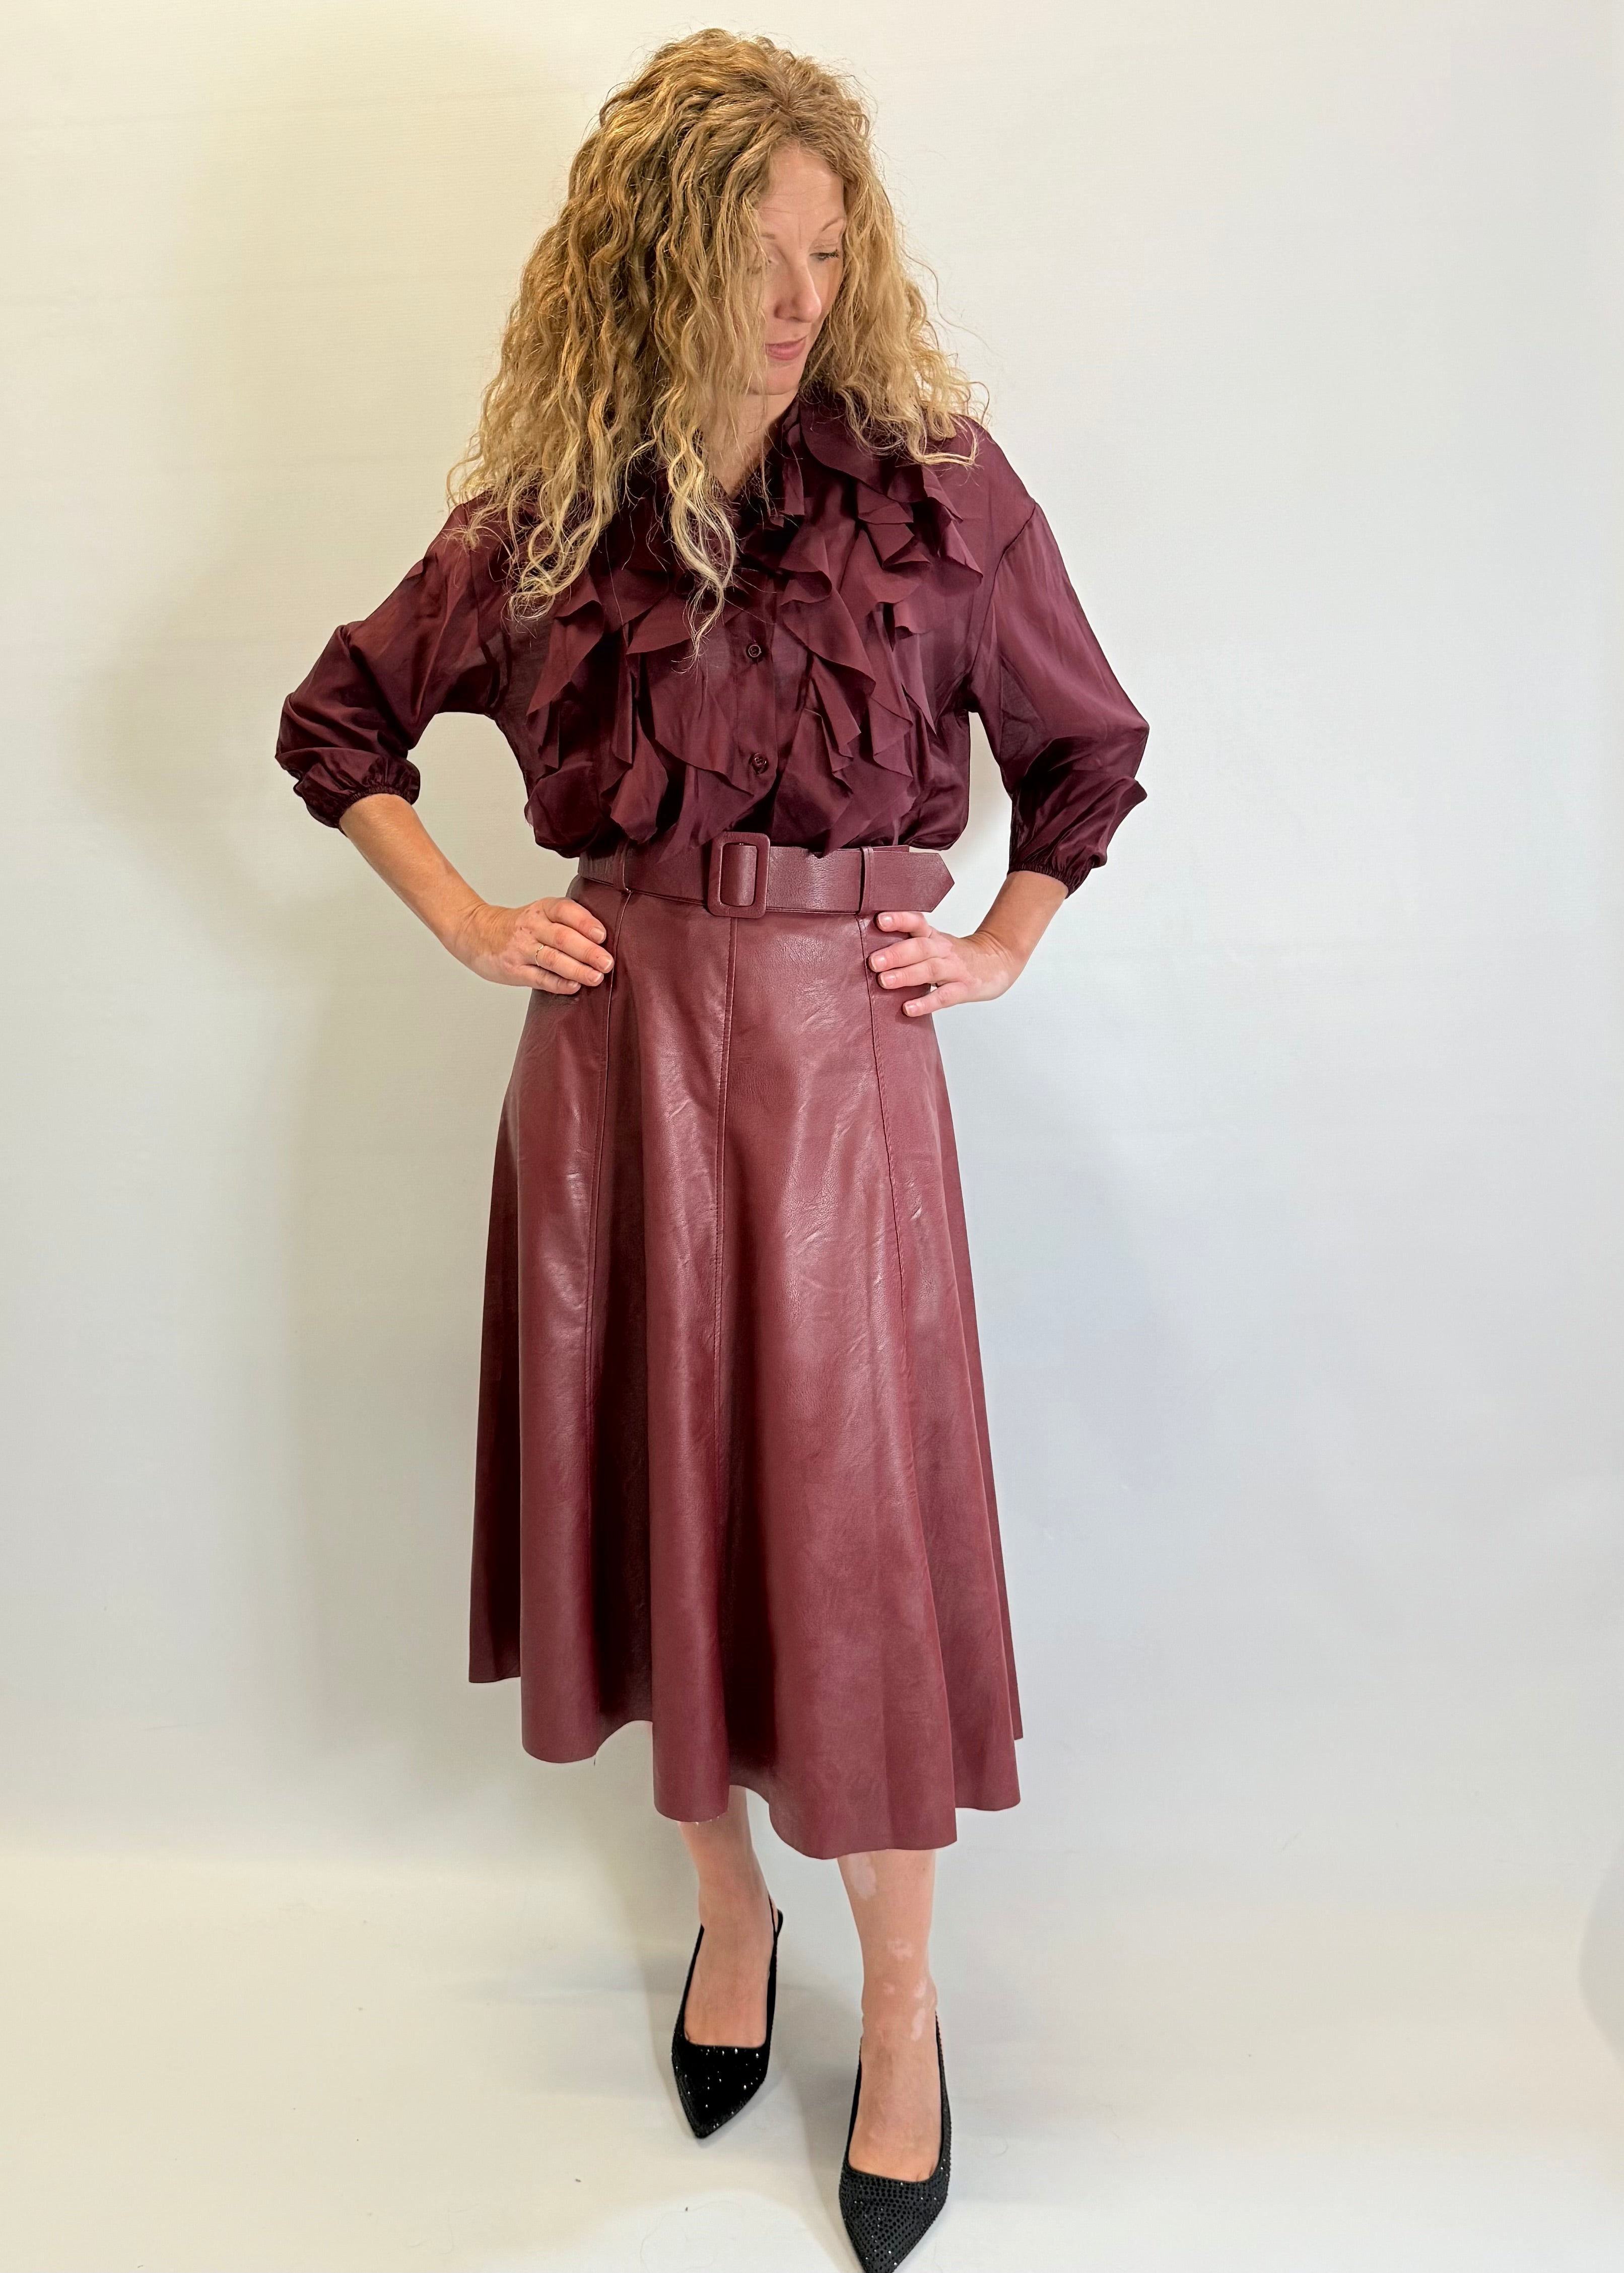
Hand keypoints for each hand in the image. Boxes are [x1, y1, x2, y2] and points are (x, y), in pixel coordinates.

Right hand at [451, 896, 614, 991]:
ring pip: (552, 959)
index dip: (585, 922)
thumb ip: (567, 923)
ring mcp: (521, 949)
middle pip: (562, 937)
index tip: (602, 935)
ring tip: (596, 977)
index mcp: (542, 909)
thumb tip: (605, 942)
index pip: (565, 910)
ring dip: (577, 969)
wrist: (475, 933)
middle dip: (588, 951)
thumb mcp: (540, 914)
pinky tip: (574, 987)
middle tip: (607, 962)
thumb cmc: (518, 927)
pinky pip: (539, 978)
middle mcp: (531, 927)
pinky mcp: (514, 970)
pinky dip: (558, 983)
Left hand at [867, 909, 1024, 1014]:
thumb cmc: (957, 956)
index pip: (917, 923)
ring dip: (906, 975)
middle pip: (920, 947)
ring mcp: (955, 969)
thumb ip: (909, 945)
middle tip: (873, 961)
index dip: (900, 920)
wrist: (999, 961)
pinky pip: (944, 996)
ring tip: (884, 981)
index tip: (880, 921)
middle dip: (896, 953)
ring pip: (930, 969)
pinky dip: (926, 1003)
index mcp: (934, 937)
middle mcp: (943, 950)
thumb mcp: (935, 943)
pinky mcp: (964, 989)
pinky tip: (909, 1008)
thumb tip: (868, 949)